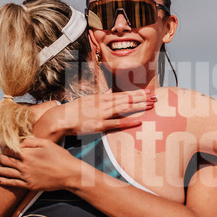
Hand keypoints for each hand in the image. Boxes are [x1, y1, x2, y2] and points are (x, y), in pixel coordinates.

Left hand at [0, 137, 88, 190]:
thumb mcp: (46, 143)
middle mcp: (24, 165)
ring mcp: (26, 177)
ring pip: (7, 172)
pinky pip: (13, 184)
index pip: (11, 150)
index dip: (7, 149)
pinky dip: (4, 182)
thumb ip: (31, 141)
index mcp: (27, 154)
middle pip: (7, 161)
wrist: (69, 174)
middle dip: (1, 158)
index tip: (6, 148)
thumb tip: (20, 143)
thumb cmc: (60, 157)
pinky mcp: (29, 185)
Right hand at [34, 90, 154, 139]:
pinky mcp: (99, 125)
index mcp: (100, 98)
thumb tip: (109, 95)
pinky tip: (139, 120)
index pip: (122, 94)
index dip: (136, 93)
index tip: (148, 91)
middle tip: (156, 96)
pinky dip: (128, 121)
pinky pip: (116, 123)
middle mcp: (103, 104)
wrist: (60, 119)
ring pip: (124, 108)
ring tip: (152, 104)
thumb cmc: (73, 112)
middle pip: (126, 99)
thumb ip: (99, 99)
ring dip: (139, 106)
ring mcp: (101, 114)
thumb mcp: (87, 101)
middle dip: (142, 97)